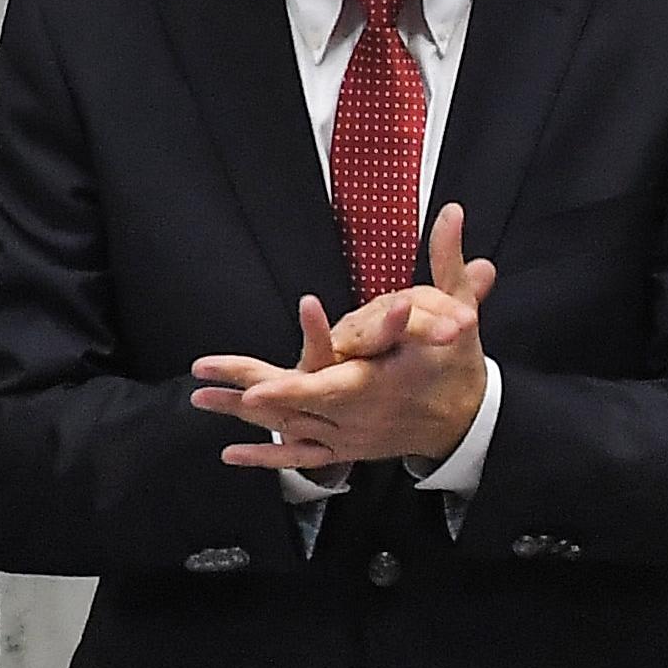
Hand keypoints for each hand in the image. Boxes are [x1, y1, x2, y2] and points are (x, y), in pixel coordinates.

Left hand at [192, 204, 498, 469]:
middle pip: (297, 407)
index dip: (293, 390)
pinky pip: (302, 457)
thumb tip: (451, 211)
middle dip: (246, 396)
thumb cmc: (459, 363)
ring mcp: (351, 436)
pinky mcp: (346, 448)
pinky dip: (267, 456)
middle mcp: (361, 414)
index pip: (332, 387)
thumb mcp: (460, 311)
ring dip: (244, 416)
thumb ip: (448, 263)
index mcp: (381, 381)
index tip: (257, 389)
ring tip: (200, 397)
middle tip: (202, 384)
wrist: (467, 420)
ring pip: (291, 428)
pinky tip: (230, 453)